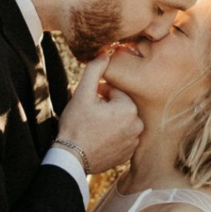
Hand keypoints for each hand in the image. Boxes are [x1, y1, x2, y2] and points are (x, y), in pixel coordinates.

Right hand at [57, 55, 142, 172]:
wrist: (72, 158)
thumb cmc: (76, 125)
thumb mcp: (82, 94)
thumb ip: (95, 70)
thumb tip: (106, 53)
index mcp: (129, 109)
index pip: (116, 92)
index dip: (100, 93)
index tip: (89, 101)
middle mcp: (138, 125)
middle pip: (120, 106)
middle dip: (106, 106)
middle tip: (89, 113)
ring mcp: (134, 142)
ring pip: (121, 121)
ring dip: (110, 120)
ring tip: (93, 126)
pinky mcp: (129, 154)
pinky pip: (122, 137)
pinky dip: (113, 135)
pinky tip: (98, 138)